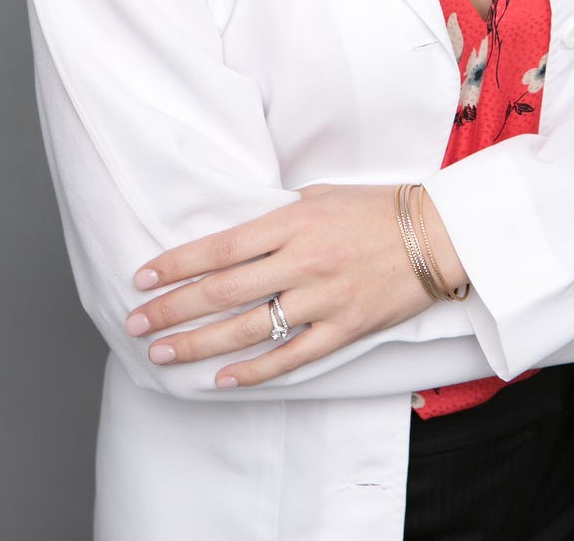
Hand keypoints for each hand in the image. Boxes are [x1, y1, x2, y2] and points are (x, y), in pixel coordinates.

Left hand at [124, 183, 463, 387]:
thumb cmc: (376, 207)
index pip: (222, 246)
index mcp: (294, 221)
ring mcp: (324, 299)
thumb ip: (278, 216)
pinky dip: (254, 371)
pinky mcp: (345, 329)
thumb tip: (232, 236)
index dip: (178, 264)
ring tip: (163, 352)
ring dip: (200, 343)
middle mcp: (304, 261)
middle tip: (135, 323)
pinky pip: (292, 356)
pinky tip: (222, 379)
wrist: (438, 233)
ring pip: (249, 329)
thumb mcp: (321, 194)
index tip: (143, 277)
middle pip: (224, 291)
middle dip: (173, 308)